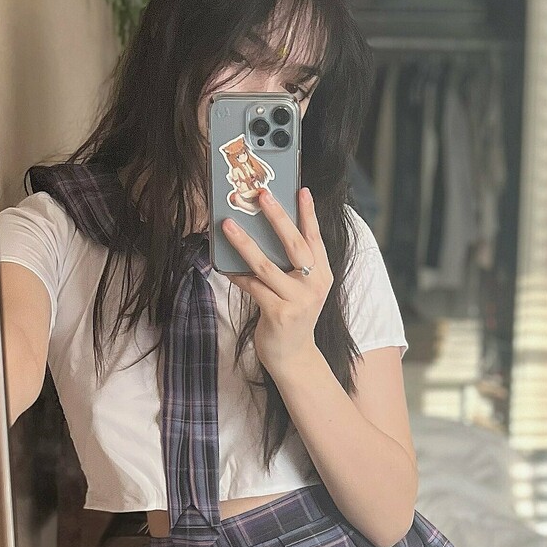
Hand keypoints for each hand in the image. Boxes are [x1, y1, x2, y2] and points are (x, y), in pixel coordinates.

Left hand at [219, 187, 331, 378]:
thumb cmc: (292, 316)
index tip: (301, 189)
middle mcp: (314, 285)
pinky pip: (252, 287)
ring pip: (266, 265)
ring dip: (244, 243)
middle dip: (277, 217)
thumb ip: (291, 265)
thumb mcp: (299, 289)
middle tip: (262, 195)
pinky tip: (224, 265)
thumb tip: (262, 234)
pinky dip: (237, 275)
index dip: (309, 213)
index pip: (315, 238)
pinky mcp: (278, 314)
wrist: (293, 357)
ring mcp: (297, 300)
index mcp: (322, 275)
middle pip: (295, 245)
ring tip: (228, 225)